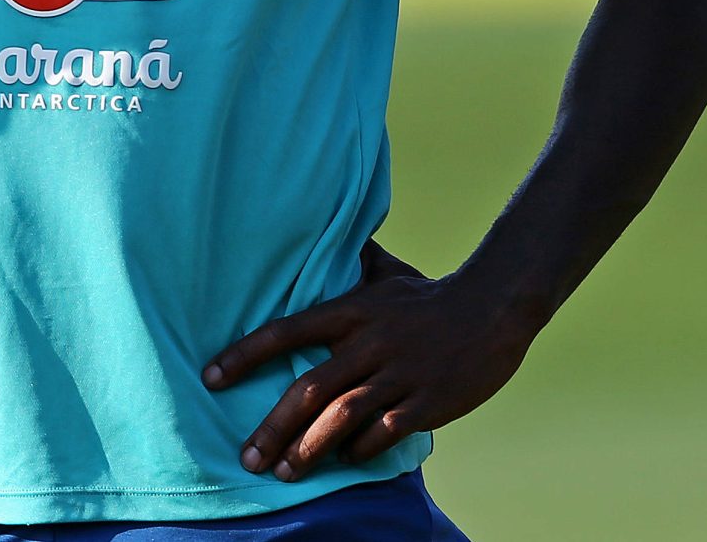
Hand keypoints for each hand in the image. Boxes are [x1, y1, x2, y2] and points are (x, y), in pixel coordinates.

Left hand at [202, 242, 541, 481]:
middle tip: (248, 458)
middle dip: (273, 428)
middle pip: (310, 389)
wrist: (494, 308)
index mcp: (355, 310)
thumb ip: (353, 263)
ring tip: (284, 472)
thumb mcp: (389, 273)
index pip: (289, 331)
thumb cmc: (432, 295)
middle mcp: (372, 342)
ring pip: (343, 418)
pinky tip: (344, 461)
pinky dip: (359, 451)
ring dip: (308, 450)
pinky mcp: (427, 401)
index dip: (246, 354)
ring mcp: (400, 374)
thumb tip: (328, 234)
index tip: (211, 377)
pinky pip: (383, 434)